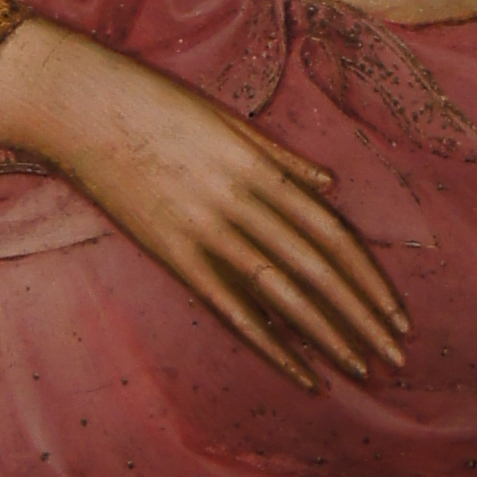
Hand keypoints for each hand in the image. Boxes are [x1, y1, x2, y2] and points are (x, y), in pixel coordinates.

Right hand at [0, 16, 407, 393]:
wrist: (80, 105)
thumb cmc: (154, 104)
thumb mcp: (227, 120)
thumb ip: (281, 157)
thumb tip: (330, 188)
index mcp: (261, 168)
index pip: (332, 234)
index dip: (369, 278)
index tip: (396, 313)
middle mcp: (242, 203)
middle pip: (317, 270)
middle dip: (362, 317)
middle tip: (396, 355)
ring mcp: (206, 231)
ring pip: (281, 293)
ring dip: (327, 335)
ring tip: (361, 368)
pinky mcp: (171, 254)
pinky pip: (229, 308)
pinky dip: (268, 342)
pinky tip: (298, 372)